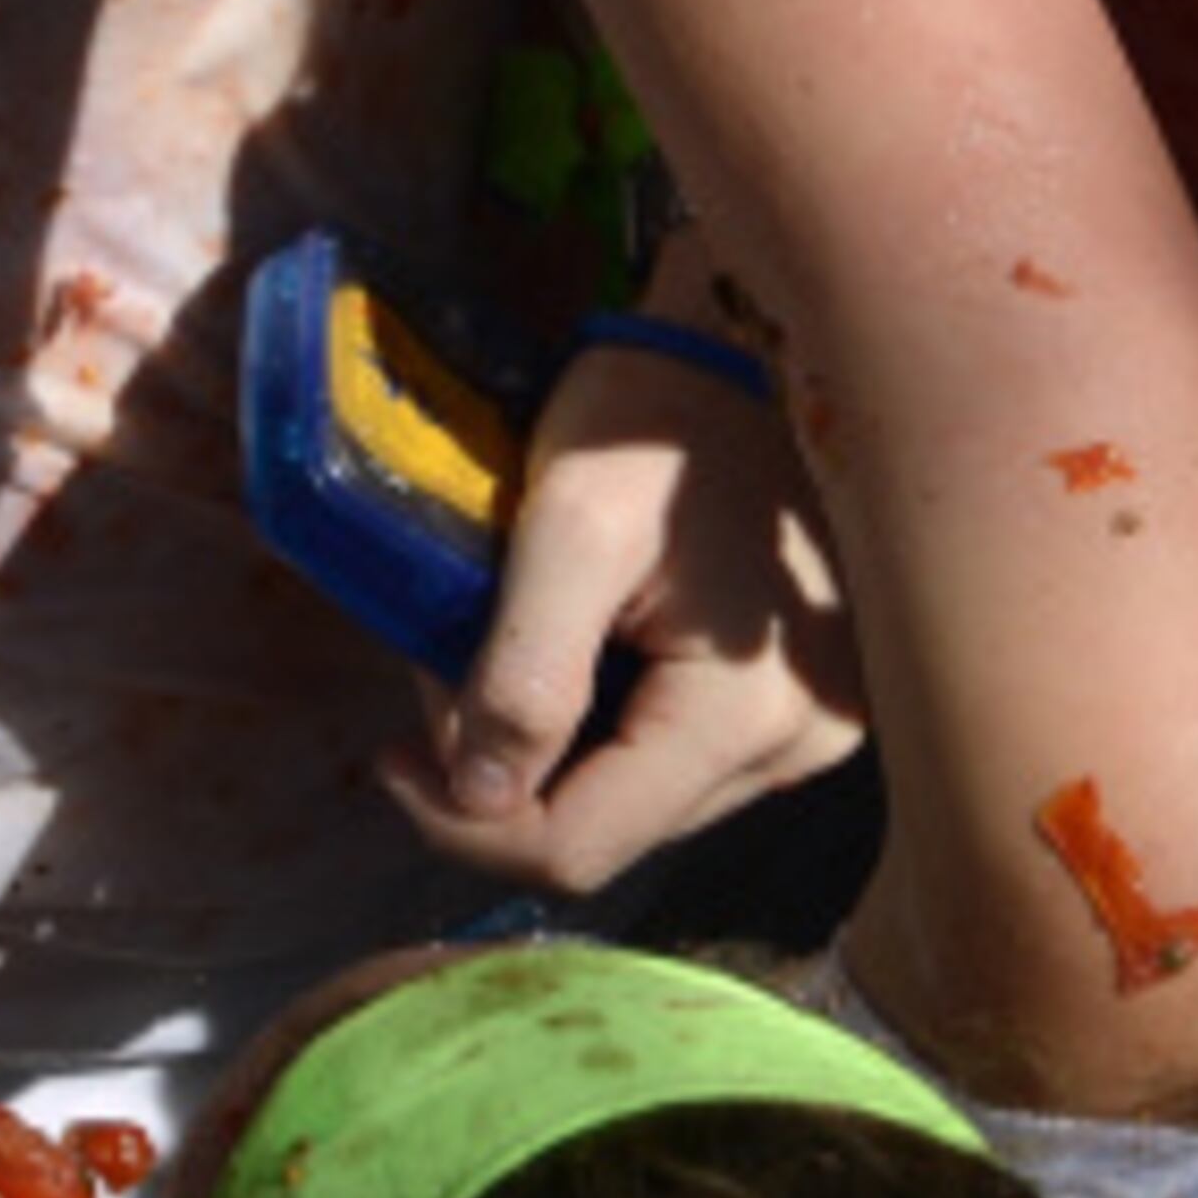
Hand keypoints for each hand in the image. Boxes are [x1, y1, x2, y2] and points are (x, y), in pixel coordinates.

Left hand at [385, 335, 864, 893]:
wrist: (740, 350)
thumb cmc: (651, 422)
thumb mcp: (569, 527)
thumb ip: (525, 674)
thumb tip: (479, 801)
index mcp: (748, 716)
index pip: (578, 846)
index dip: (462, 823)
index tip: (390, 750)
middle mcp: (798, 749)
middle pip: (606, 833)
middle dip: (498, 778)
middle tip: (438, 676)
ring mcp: (808, 731)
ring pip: (633, 804)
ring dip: (544, 755)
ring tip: (490, 657)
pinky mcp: (796, 707)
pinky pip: (670, 762)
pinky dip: (595, 728)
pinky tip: (564, 655)